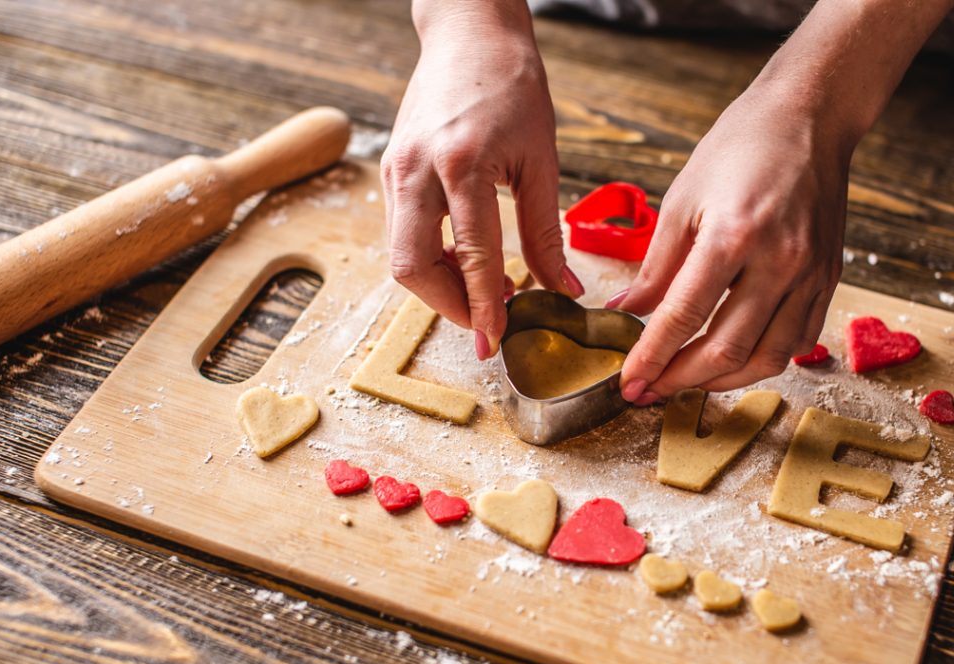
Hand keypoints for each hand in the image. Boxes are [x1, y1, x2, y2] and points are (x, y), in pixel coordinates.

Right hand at [382, 3, 582, 359]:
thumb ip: (546, 230)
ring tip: (481, 293)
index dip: (485, 306)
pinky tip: (461, 262)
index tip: (497, 341)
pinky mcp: (390, 170)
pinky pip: (400, 232)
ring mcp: (395, 170)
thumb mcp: (541, 157)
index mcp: (461, 164)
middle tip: (486, 323)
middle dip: (448, 306)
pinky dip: (429, 258)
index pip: (470, 256)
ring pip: (400, 254)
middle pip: (411, 267)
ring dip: (438, 285)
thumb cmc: (512, 85)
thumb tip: (563, 289)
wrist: (469, 33)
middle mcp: (416, 170)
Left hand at [613, 85, 848, 402]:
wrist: (809, 118)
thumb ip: (655, 268)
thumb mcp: (682, 201)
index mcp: (734, 236)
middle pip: (727, 349)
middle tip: (648, 393)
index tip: (628, 382)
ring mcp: (811, 274)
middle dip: (681, 380)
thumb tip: (624, 314)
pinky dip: (763, 361)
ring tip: (686, 383)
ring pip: (767, 358)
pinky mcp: (829, 279)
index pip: (683, 317)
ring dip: (722, 381)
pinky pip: (798, 341)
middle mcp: (780, 261)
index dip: (651, 357)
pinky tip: (733, 360)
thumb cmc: (738, 149)